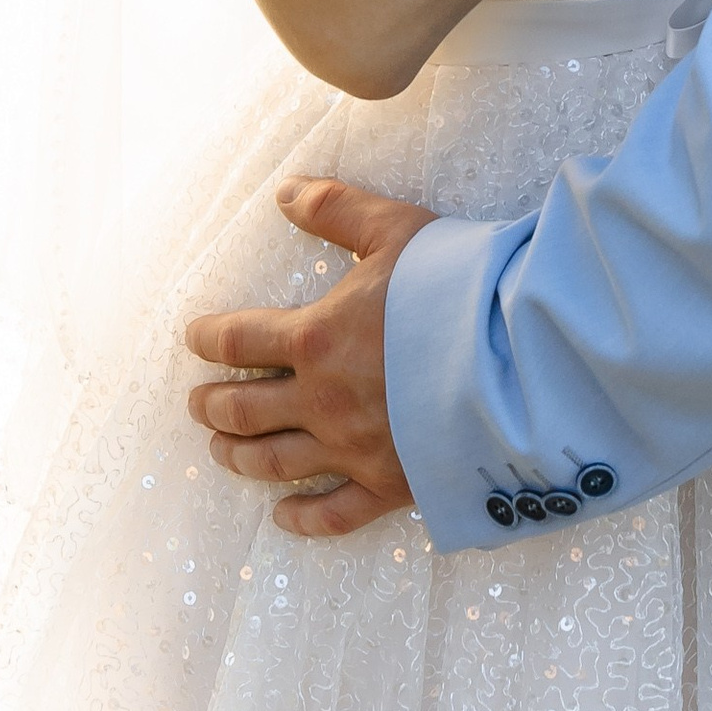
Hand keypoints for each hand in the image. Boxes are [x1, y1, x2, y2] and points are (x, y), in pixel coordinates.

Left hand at [185, 176, 436, 540]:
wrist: (518, 362)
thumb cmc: (457, 289)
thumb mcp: (394, 230)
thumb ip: (336, 209)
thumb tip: (285, 192)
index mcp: (316, 337)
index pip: (241, 340)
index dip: (209, 339)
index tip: (193, 339)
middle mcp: (323, 399)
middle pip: (246, 408)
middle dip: (213, 404)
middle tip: (198, 402)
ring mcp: (353, 448)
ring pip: (276, 462)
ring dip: (238, 456)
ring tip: (219, 450)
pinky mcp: (390, 485)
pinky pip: (334, 514)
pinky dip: (302, 518)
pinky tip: (281, 516)